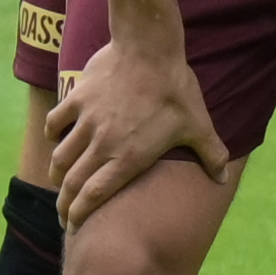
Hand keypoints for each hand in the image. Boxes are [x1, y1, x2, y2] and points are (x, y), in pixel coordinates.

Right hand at [45, 39, 232, 221]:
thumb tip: (223, 177)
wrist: (149, 49)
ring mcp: (86, 122)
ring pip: (60, 157)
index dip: (79, 214)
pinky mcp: (76, 100)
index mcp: (128, 158)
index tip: (73, 225)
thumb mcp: (198, 124)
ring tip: (59, 182)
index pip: (94, 196)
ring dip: (56, 174)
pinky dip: (52, 134)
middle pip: (71, 184)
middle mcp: (101, 145)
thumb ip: (210, 153)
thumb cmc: (176, 90)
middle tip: (63, 214)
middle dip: (63, 204)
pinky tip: (56, 137)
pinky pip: (54, 123)